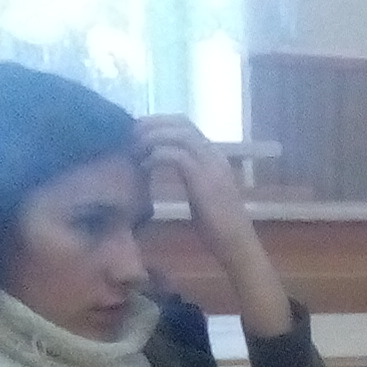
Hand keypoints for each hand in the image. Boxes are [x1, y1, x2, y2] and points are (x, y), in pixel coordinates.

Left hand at [134, 114, 249, 240]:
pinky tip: (144, 165)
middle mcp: (214, 154)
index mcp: (214, 156)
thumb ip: (188, 174)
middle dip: (153, 123)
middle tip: (130, 132)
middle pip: (181, 123)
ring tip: (134, 146)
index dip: (160, 122)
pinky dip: (155, 156)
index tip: (139, 131)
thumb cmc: (219, 225)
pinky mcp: (202, 178)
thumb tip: (164, 163)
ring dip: (152, 136)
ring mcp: (210, 165)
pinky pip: (174, 155)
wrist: (236, 243)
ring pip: (178, 134)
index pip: (186, 126)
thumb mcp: (202, 192)